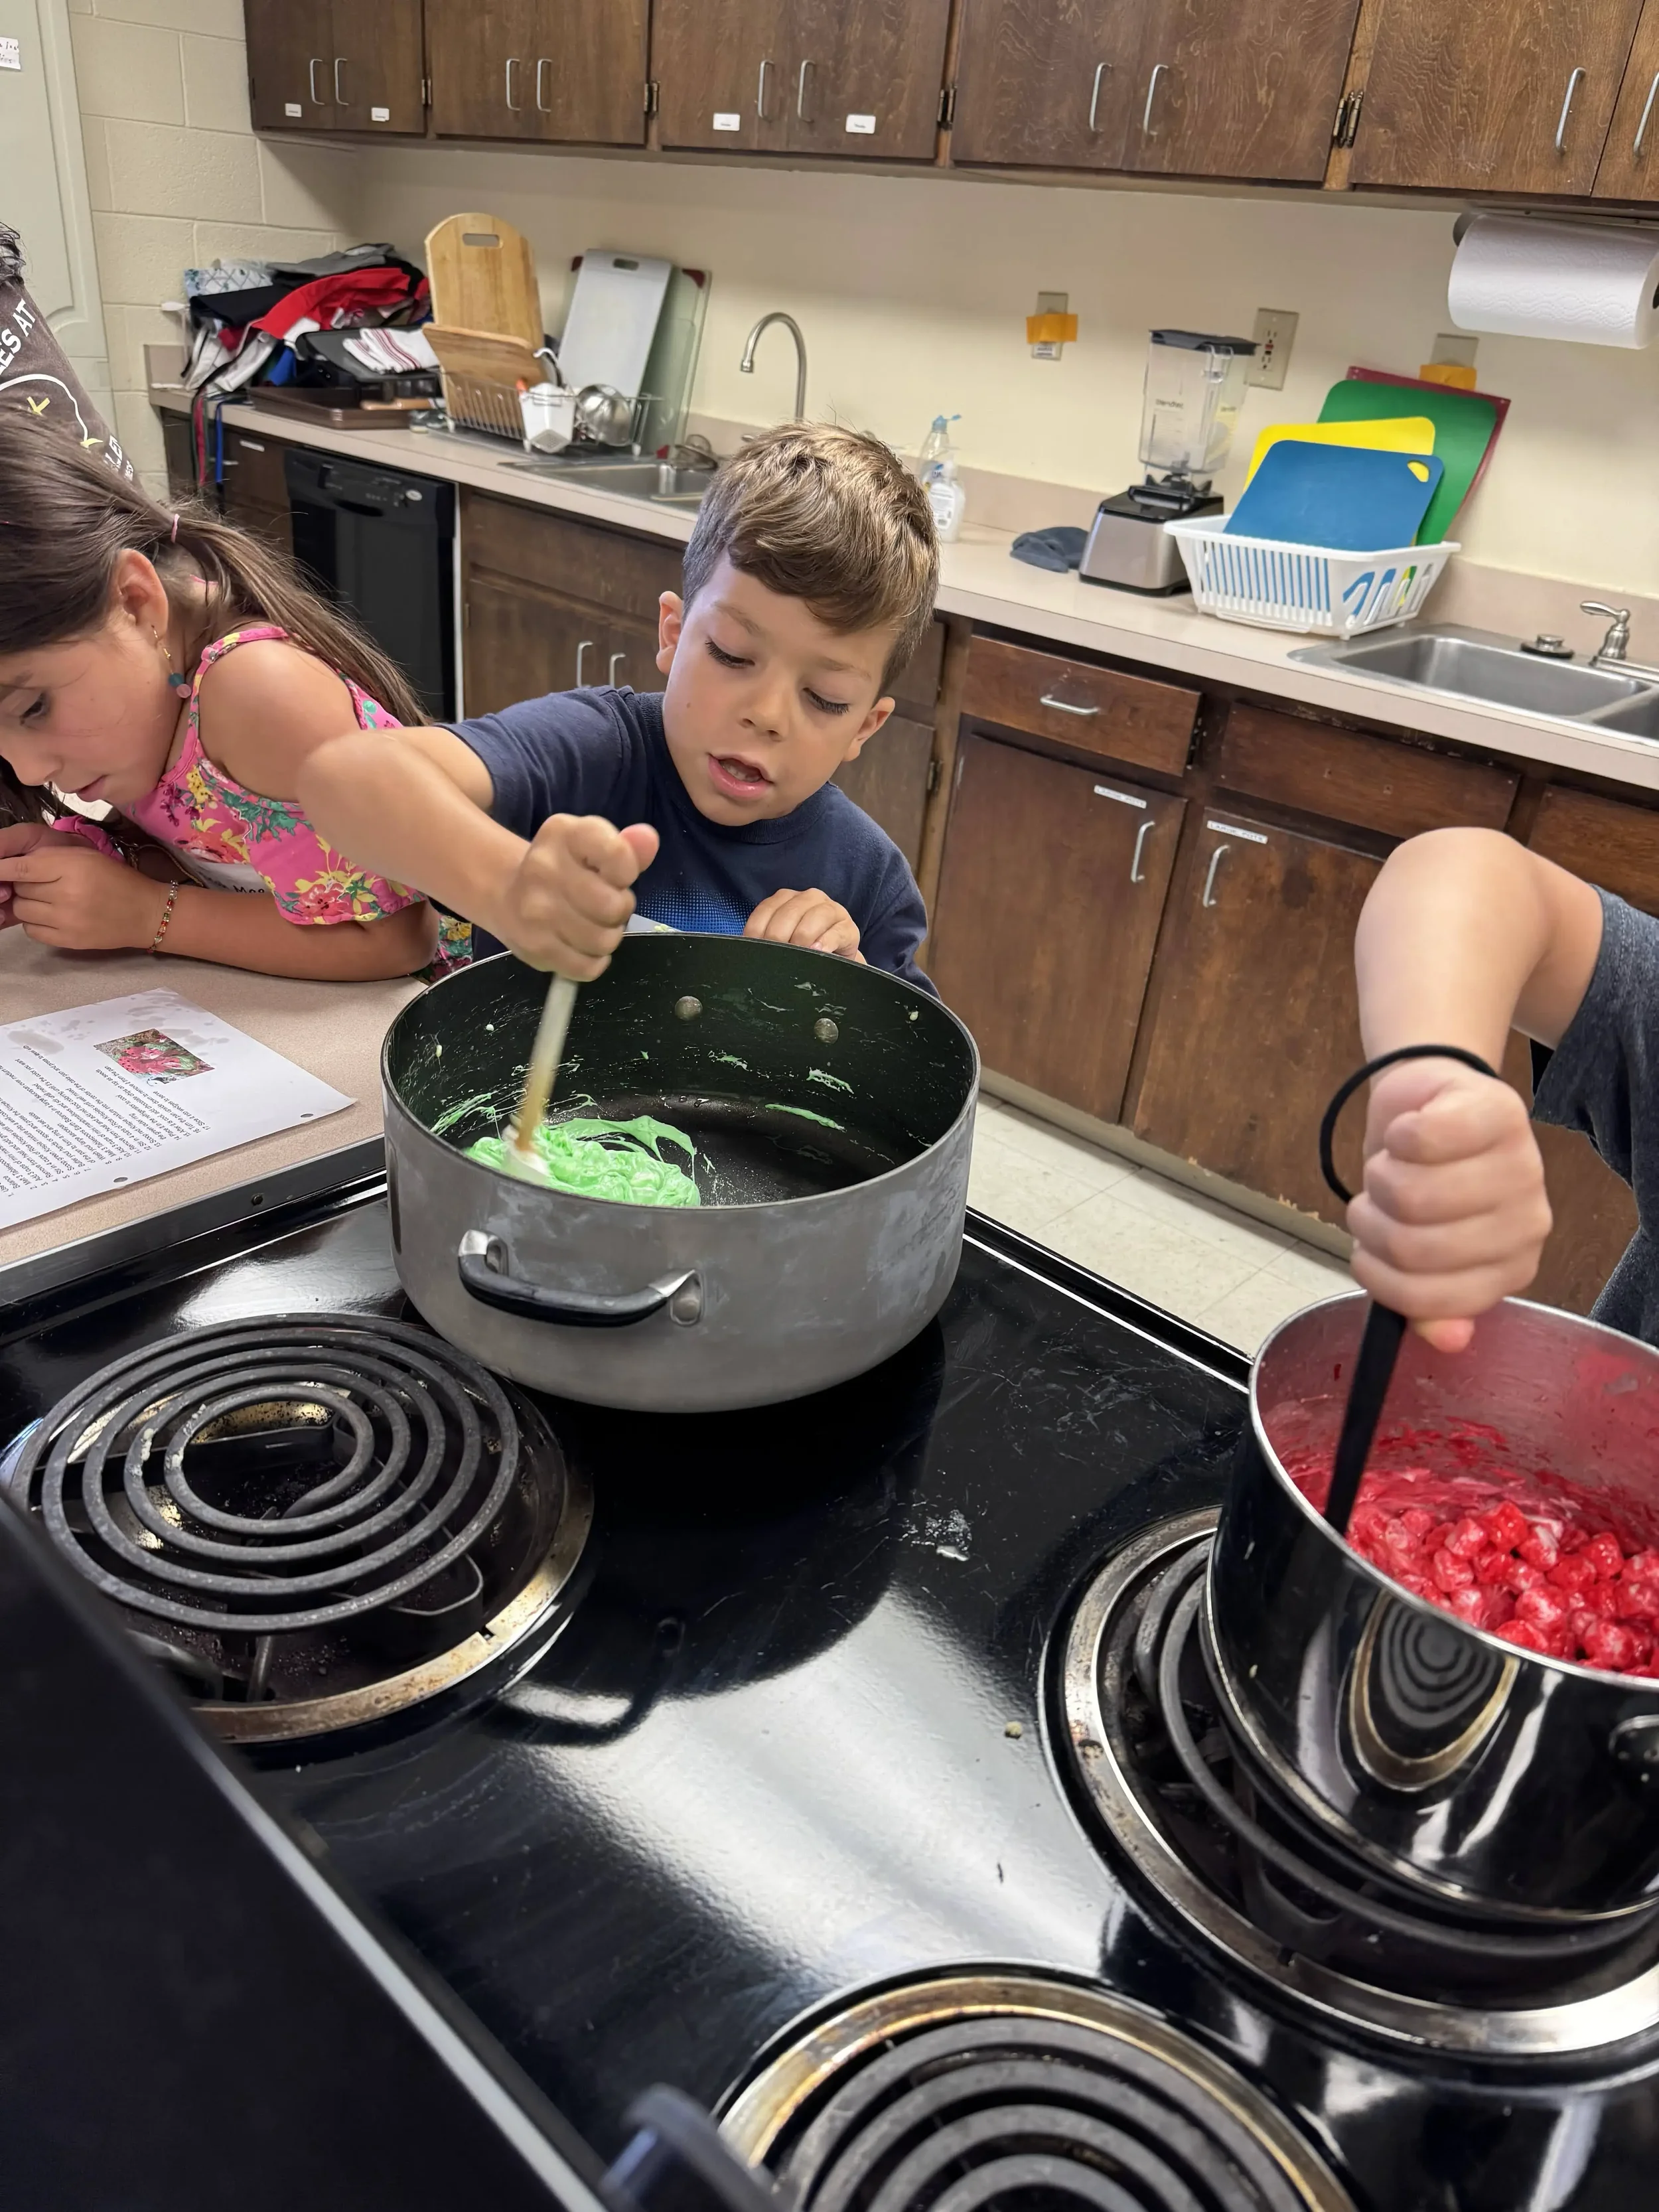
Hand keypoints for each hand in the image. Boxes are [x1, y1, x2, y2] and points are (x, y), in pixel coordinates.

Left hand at [0, 834, 168, 949]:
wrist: (146, 913)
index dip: (3, 868)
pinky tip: (51, 915)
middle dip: (24, 883)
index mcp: (74, 867)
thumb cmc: (116, 879)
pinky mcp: (67, 941)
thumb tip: (10, 867)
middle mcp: (68, 894)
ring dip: (28, 902)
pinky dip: (34, 921)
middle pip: (20, 888)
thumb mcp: (86, 857)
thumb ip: (49, 858)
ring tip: (48, 899)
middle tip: (43, 882)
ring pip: (22, 909)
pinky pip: (31, 930)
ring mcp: (66, 921)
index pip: (22, 868)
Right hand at [488, 815, 658, 979]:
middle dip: (620, 909)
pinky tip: (582, 945)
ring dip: (608, 936)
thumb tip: (648, 839)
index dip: (626, 873)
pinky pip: (588, 968)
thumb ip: (628, 847)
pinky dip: (593, 962)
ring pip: (604, 941)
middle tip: (605, 904)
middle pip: (614, 907)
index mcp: (564, 833)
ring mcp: (535, 910)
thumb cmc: (565, 868)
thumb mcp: (595, 846)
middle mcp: (543, 867)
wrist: (508, 893)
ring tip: (593, 923)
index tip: (613, 873)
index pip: (619, 856)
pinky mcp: (534, 947)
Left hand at [744, 888, 863, 959]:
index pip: (765, 911)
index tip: (756, 954)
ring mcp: (830, 909)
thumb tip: (750, 953)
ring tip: (797, 957)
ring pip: (811, 920)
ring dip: (801, 941)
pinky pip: (835, 933)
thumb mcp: (782, 939)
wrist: (835, 956)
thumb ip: (765, 939)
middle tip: (776, 959)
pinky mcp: (848, 926)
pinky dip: (824, 944)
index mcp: (786, 898)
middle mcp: (808, 897)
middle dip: (778, 941)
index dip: (757, 935)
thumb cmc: (802, 947)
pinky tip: (818, 953)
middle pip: (787, 916)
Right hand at [1349, 1057, 1552, 1353]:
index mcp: (1509, 1268)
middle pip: (1411, 1245)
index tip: (1369, 1248)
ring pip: (1410, 1194)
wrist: (1436, 1104)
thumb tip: (1449, 1341)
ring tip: (1392, 1164)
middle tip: (1378, 1199)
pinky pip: (1421, 1139)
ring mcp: (1522, 1167)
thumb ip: (1429, 1301)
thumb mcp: (1421, 1251)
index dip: (1376, 1273)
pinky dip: (1395, 1136)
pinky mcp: (1500, 1113)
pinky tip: (1407, 1132)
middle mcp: (1529, 1224)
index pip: (1424, 1298)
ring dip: (1379, 1175)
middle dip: (1371, 1219)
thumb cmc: (1426, 1179)